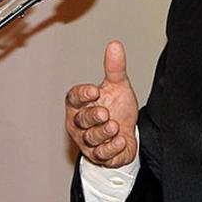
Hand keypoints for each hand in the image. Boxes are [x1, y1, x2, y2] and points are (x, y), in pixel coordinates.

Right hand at [65, 40, 138, 167]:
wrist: (128, 133)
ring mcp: (89, 142)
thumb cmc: (116, 107)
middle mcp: (80, 124)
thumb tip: (115, 44)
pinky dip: (111, 149)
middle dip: (92, 117)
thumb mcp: (117, 86)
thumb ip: (115, 67)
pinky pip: (102, 155)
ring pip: (90, 138)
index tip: (94, 90)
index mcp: (80, 104)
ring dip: (102, 132)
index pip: (73, 98)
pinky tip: (121, 141)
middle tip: (105, 113)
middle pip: (80, 120)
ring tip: (114, 126)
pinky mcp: (101, 156)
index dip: (82, 95)